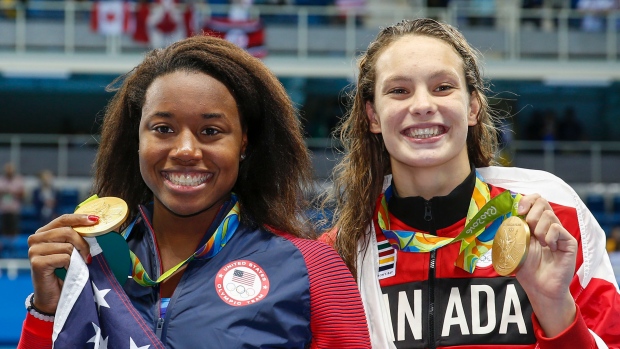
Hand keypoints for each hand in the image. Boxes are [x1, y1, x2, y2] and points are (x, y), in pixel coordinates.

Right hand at [27, 214, 97, 314]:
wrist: (55, 297)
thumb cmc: (65, 272)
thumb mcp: (71, 250)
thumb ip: (75, 237)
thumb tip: (95, 222)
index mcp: (44, 232)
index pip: (63, 219)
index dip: (80, 218)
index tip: (96, 220)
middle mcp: (35, 239)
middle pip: (67, 231)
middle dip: (83, 243)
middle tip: (88, 256)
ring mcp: (34, 251)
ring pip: (67, 246)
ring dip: (77, 257)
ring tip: (75, 265)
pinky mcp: (37, 263)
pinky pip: (64, 257)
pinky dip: (71, 265)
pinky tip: (66, 271)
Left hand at [514, 193, 577, 337]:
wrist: (540, 287)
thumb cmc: (527, 268)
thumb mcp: (516, 245)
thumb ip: (514, 228)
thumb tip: (509, 213)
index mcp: (535, 224)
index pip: (535, 200)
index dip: (527, 200)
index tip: (520, 210)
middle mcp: (548, 225)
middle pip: (542, 202)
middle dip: (531, 214)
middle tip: (529, 231)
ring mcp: (559, 233)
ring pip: (548, 215)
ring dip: (538, 229)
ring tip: (540, 244)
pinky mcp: (569, 241)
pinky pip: (556, 228)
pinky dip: (549, 237)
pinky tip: (549, 248)